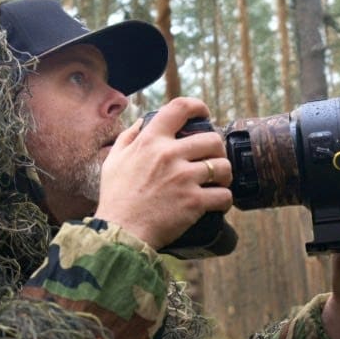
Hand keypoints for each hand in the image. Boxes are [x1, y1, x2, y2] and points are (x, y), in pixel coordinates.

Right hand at [94, 97, 232, 249]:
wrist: (120, 232)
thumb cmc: (116, 198)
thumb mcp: (114, 161)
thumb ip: (129, 137)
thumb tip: (143, 121)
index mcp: (151, 141)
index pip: (180, 108)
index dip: (198, 107)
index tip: (205, 115)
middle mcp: (169, 155)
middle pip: (212, 139)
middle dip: (217, 151)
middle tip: (212, 161)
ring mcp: (183, 178)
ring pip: (224, 166)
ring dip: (225, 175)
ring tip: (218, 183)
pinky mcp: (194, 202)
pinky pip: (224, 196)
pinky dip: (225, 200)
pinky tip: (217, 204)